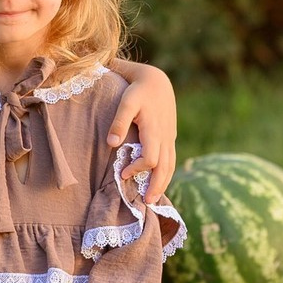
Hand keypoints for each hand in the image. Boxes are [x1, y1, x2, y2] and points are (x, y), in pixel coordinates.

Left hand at [109, 64, 176, 202]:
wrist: (157, 80)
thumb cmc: (137, 90)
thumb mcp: (126, 101)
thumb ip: (119, 122)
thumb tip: (111, 144)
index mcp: (154, 129)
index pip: (151, 157)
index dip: (138, 168)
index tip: (122, 173)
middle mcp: (165, 136)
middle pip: (165, 167)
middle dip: (157, 185)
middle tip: (147, 202)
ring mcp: (170, 137)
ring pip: (171, 164)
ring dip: (163, 182)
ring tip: (153, 198)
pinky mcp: (170, 137)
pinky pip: (171, 159)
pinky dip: (166, 173)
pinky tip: (159, 182)